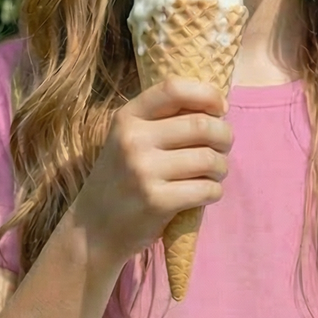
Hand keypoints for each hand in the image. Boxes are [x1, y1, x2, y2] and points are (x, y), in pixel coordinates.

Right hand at [71, 76, 232, 267]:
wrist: (93, 229)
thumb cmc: (121, 179)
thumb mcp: (128, 140)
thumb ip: (162, 121)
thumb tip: (216, 108)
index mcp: (127, 118)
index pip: (174, 88)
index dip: (206, 94)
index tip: (220, 107)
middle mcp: (133, 140)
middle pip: (201, 125)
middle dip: (224, 135)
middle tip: (224, 147)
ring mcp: (144, 172)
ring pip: (209, 159)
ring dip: (222, 167)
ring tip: (215, 172)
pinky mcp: (157, 202)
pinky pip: (207, 189)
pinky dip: (215, 191)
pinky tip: (206, 193)